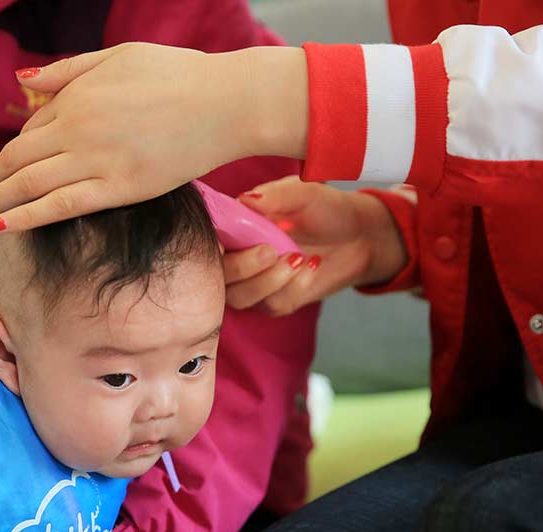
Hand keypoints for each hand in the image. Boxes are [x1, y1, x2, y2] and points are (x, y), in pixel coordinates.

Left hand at [0, 43, 307, 230]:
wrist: (226, 103)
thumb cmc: (178, 75)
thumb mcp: (118, 56)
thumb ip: (68, 70)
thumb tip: (23, 81)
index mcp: (76, 96)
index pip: (31, 128)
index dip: (17, 151)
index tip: (11, 168)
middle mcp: (77, 128)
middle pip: (20, 159)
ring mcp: (95, 160)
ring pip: (31, 184)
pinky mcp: (118, 189)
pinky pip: (60, 206)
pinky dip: (25, 217)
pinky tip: (2, 227)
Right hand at [223, 176, 407, 314]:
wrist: (361, 236)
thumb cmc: (327, 209)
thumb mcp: (305, 193)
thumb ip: (276, 194)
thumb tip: (245, 198)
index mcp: (234, 226)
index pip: (203, 241)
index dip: (205, 247)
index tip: (221, 245)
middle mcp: (237, 256)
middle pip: (215, 277)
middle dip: (241, 268)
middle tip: (270, 251)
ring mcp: (254, 282)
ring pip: (239, 297)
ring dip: (267, 282)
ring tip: (297, 257)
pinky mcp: (275, 301)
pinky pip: (272, 305)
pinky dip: (293, 287)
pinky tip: (311, 266)